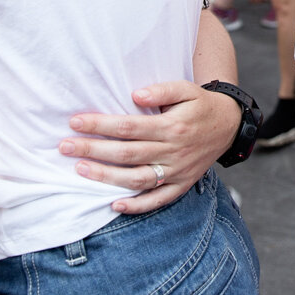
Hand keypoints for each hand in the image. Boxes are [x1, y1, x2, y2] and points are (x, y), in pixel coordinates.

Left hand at [60, 80, 240, 213]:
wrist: (230, 125)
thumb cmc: (201, 104)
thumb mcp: (187, 89)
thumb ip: (162, 90)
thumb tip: (135, 95)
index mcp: (173, 126)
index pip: (129, 127)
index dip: (100, 125)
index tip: (75, 122)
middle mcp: (173, 151)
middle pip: (127, 154)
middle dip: (93, 150)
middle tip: (65, 147)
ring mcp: (177, 171)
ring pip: (138, 179)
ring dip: (107, 178)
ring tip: (80, 171)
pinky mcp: (182, 185)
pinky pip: (158, 200)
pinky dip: (137, 206)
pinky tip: (114, 205)